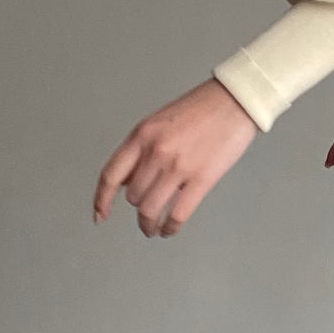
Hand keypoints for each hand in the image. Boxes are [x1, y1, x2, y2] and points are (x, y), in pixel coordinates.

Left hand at [93, 78, 259, 237]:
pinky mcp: (201, 179)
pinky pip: (177, 214)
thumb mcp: (158, 123)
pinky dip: (170, 228)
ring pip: (150, 209)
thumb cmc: (201, 110)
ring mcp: (178, 166)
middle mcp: (155, 151)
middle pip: (133, 196)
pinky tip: (169, 230)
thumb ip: (140, 150)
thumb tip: (124, 180)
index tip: (100, 215)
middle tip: (146, 216)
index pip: (111, 174)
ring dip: (149, 225)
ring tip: (153, 230)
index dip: (102, 199)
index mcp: (142, 135)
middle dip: (138, 209)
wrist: (233, 102)